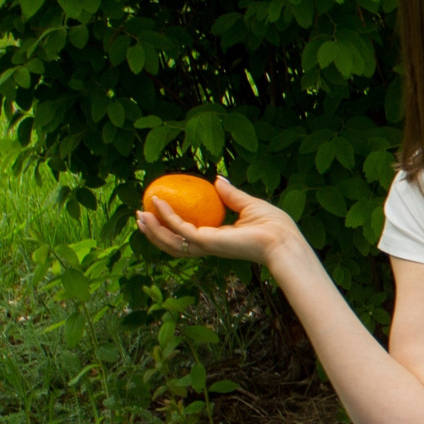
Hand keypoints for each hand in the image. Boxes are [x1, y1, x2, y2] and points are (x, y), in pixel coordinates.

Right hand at [135, 176, 305, 269]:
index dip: (171, 226)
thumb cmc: (274, 225)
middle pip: (173, 243)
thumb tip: (218, 179)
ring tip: (139, 215)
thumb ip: (230, 194)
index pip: (189, 235)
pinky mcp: (207, 241)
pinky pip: (180, 228)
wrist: (283, 239)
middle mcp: (209, 244)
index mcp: (218, 238)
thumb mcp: (248, 204)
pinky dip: (167, 216)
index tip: (158, 211)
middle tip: (140, 216)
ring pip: (171, 241)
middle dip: (154, 232)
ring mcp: (207, 245)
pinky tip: (159, 203)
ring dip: (152, 229)